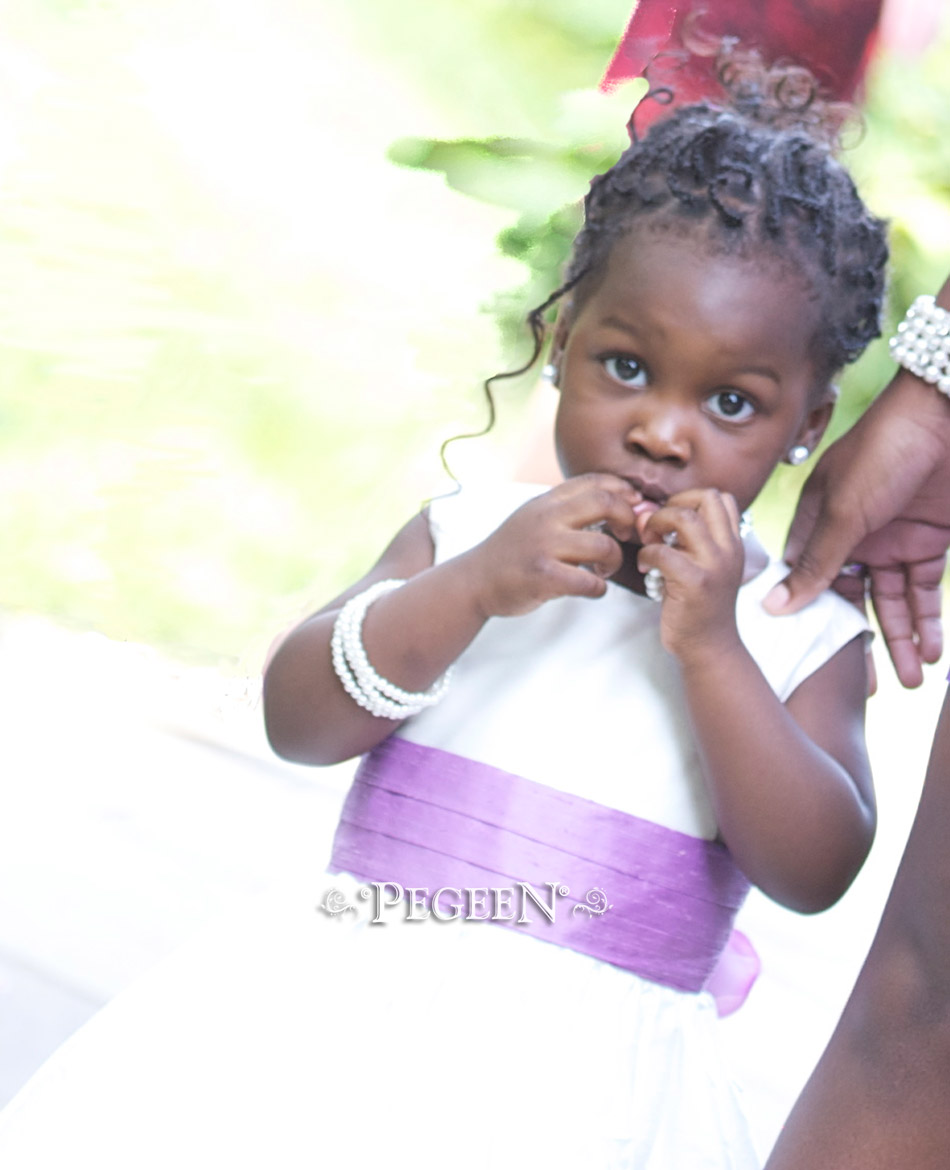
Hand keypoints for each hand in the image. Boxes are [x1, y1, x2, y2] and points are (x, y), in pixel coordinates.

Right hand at [465, 473, 638, 617]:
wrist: (474, 580)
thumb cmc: (511, 552)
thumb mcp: (533, 516)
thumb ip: (566, 508)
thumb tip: (615, 501)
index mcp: (546, 501)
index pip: (594, 481)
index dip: (623, 489)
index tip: (634, 505)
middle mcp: (546, 518)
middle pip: (605, 503)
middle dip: (627, 519)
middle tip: (628, 535)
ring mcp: (544, 546)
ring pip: (603, 545)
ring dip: (614, 560)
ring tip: (604, 568)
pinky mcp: (544, 576)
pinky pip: (589, 582)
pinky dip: (599, 588)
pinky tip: (593, 588)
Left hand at [637, 488, 744, 659]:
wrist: (709, 648)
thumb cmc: (698, 606)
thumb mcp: (701, 566)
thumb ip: (684, 540)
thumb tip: (645, 513)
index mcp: (733, 543)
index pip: (719, 496)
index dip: (687, 499)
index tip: (669, 520)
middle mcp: (729, 549)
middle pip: (705, 497)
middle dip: (672, 504)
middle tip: (656, 528)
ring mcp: (715, 565)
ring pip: (684, 518)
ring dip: (657, 524)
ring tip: (648, 542)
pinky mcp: (695, 583)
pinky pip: (663, 552)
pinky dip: (646, 554)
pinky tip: (645, 567)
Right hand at [764, 371, 949, 687]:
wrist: (945, 417)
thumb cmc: (885, 451)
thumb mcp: (844, 511)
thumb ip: (817, 563)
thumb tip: (775, 606)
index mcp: (820, 523)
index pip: (806, 578)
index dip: (806, 616)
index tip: (805, 657)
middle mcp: (853, 537)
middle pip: (851, 601)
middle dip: (859, 642)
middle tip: (864, 686)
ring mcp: (892, 543)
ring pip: (892, 604)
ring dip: (900, 641)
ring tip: (906, 681)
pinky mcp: (929, 546)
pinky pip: (924, 593)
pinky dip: (927, 622)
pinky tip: (929, 652)